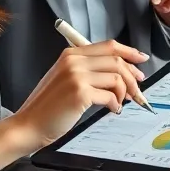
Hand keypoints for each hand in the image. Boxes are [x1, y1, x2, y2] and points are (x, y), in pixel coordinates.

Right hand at [10, 41, 148, 150]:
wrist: (29, 125)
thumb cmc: (48, 106)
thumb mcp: (65, 79)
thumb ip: (88, 70)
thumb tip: (120, 72)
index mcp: (71, 54)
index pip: (109, 45)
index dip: (129, 52)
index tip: (141, 59)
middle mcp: (74, 61)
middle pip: (117, 60)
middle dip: (133, 76)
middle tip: (138, 90)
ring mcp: (76, 76)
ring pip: (117, 77)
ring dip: (125, 92)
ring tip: (121, 103)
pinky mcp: (80, 93)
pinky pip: (110, 95)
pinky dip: (116, 104)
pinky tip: (112, 110)